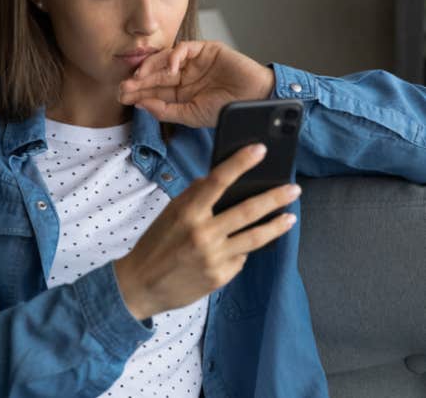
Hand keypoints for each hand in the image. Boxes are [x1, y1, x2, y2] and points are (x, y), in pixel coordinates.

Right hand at [113, 143, 300, 320]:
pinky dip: (243, 248)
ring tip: (290, 216)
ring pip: (255, 237)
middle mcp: (203, 233)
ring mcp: (214, 257)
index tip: (260, 149)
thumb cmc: (155, 243)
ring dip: (276, 225)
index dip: (240, 162)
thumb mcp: (169, 213)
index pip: (218, 180)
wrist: (141, 285)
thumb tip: (212, 179)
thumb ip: (193, 195)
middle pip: (248, 210)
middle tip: (294, 188)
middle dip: (275, 197)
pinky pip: (240, 257)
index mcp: (188, 212)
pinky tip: (244, 245)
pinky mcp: (220, 277)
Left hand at [117, 40, 274, 127]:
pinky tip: (169, 68)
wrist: (256, 100)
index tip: (122, 97)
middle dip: (139, 81)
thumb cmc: (227, 110)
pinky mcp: (206, 49)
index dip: (137, 92)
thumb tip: (141, 104)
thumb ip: (165, 110)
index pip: (153, 90)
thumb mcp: (191, 115)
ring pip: (165, 60)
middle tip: (124, 86)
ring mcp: (194, 62)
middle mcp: (184, 75)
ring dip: (150, 67)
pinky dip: (174, 56)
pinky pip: (185, 48)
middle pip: (155, 75)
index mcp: (180, 92)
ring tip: (139, 77)